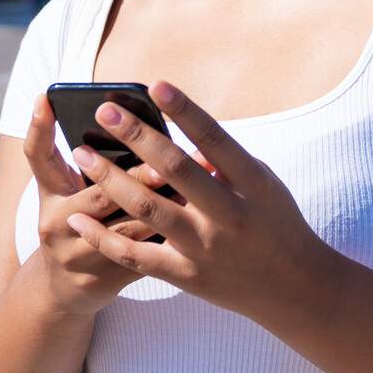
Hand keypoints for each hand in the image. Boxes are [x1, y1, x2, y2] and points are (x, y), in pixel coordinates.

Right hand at [22, 93, 203, 315]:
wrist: (61, 290)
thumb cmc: (76, 221)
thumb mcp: (71, 192)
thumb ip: (92, 162)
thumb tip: (130, 119)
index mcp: (51, 195)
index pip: (38, 155)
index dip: (39, 126)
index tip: (48, 96)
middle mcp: (58, 224)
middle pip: (101, 192)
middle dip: (142, 171)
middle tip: (176, 148)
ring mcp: (80, 255)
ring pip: (133, 224)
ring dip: (171, 200)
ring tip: (204, 177)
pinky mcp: (107, 278)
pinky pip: (149, 252)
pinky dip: (176, 232)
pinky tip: (203, 214)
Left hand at [62, 81, 340, 323]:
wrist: (292, 287)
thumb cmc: (277, 223)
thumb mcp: (265, 185)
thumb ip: (227, 162)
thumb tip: (185, 140)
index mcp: (252, 183)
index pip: (214, 137)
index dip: (185, 110)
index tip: (156, 85)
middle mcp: (227, 213)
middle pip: (174, 168)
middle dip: (136, 136)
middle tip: (103, 112)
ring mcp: (204, 247)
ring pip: (147, 208)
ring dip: (110, 179)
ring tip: (83, 155)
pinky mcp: (186, 275)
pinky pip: (136, 255)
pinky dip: (104, 237)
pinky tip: (80, 218)